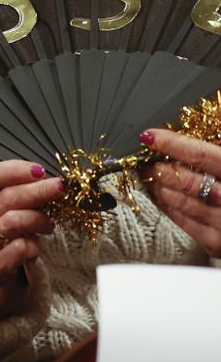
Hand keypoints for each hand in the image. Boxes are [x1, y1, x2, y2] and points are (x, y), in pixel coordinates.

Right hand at [0, 160, 62, 318]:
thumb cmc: (3, 245)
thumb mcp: (4, 216)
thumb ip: (18, 198)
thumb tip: (47, 180)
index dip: (13, 170)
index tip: (39, 170)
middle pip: (6, 197)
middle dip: (38, 190)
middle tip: (60, 188)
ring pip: (13, 221)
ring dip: (38, 220)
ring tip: (48, 226)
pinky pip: (19, 249)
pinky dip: (33, 246)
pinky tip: (36, 248)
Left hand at [143, 129, 220, 256]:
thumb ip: (219, 146)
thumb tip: (206, 117)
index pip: (203, 155)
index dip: (173, 144)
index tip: (151, 136)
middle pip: (190, 182)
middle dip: (163, 170)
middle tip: (147, 161)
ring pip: (185, 204)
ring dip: (161, 188)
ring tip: (149, 176)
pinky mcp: (218, 244)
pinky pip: (186, 225)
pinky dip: (168, 208)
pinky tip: (160, 196)